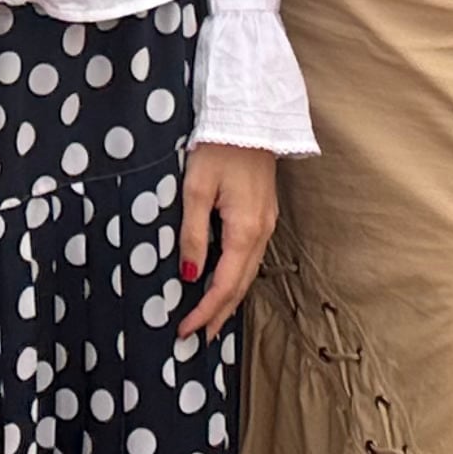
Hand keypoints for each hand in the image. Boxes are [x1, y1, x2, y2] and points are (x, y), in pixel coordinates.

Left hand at [174, 142, 278, 344]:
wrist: (250, 116)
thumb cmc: (219, 148)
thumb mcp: (195, 190)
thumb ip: (193, 235)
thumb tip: (191, 276)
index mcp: (245, 230)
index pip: (224, 284)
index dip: (205, 311)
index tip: (186, 331)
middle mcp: (262, 232)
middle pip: (241, 285)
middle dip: (219, 314)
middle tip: (198, 337)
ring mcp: (267, 223)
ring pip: (248, 273)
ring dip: (229, 298)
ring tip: (210, 319)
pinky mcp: (264, 213)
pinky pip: (251, 256)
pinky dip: (236, 277)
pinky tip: (225, 282)